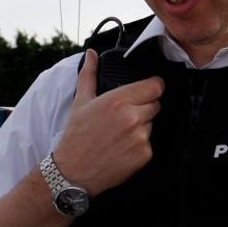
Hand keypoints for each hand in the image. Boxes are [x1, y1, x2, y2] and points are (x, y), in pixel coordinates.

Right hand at [51, 49, 162, 196]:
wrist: (72, 171)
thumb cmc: (76, 136)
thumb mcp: (80, 102)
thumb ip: (89, 75)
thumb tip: (91, 54)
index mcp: (118, 100)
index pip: (155, 86)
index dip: (150, 88)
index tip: (143, 93)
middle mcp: (132, 117)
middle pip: (155, 104)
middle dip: (143, 109)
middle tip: (123, 119)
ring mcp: (140, 137)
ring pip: (151, 125)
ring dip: (141, 128)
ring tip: (119, 136)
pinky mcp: (144, 155)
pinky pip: (149, 144)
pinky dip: (139, 147)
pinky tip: (122, 149)